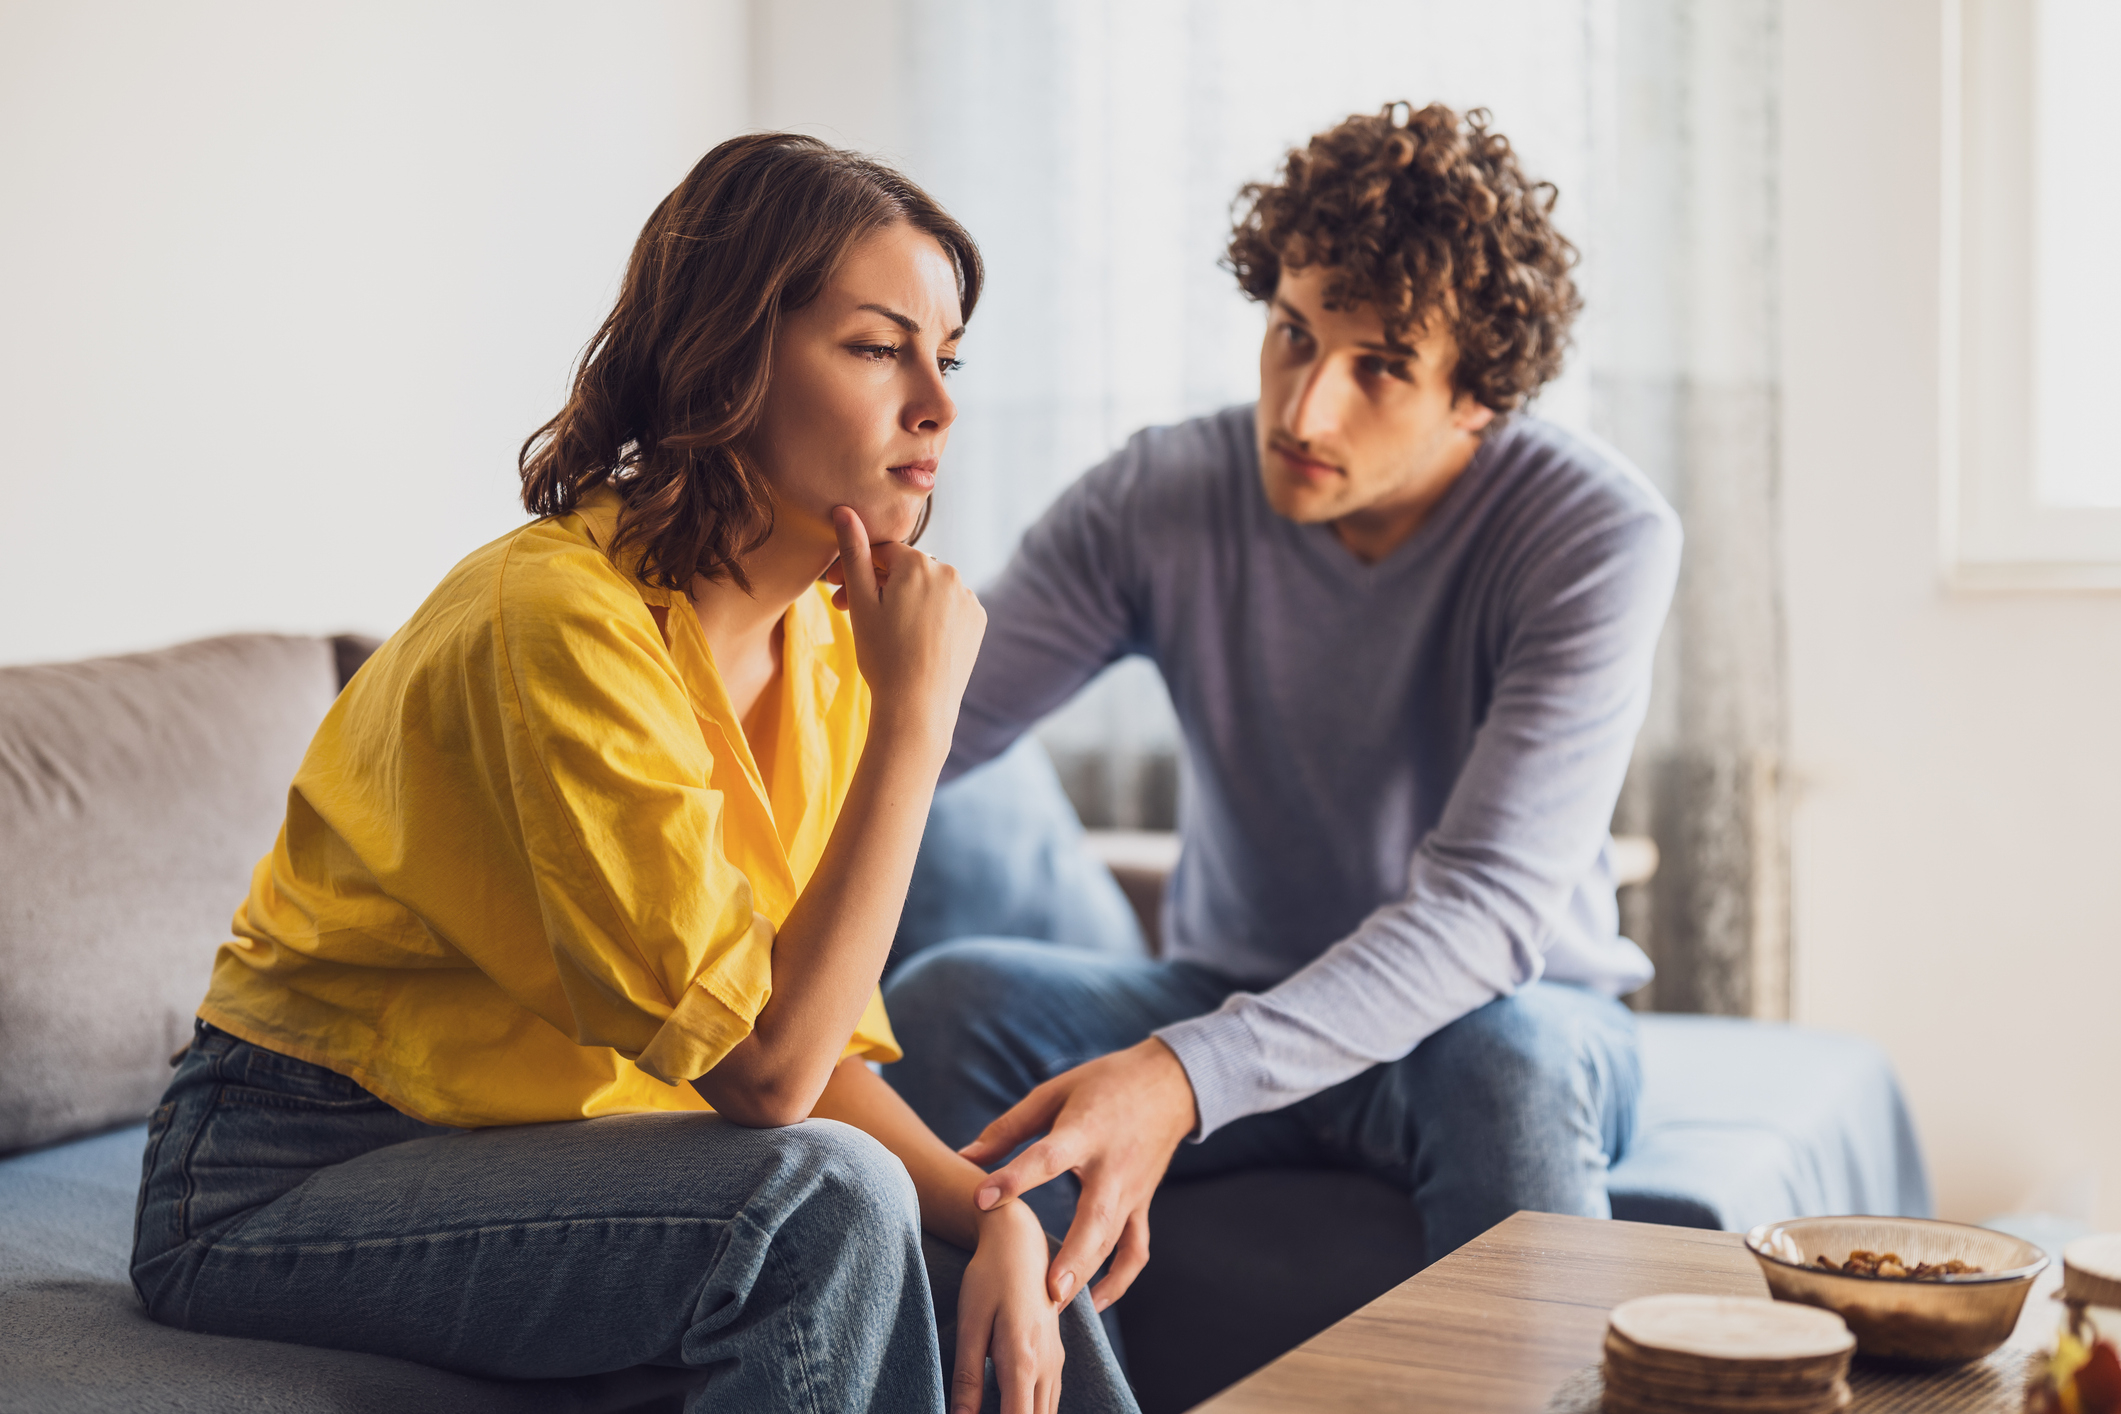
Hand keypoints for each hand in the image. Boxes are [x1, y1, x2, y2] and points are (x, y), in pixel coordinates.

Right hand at [827, 505, 985, 737]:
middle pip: (906, 570)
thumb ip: (853, 553)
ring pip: (928, 589)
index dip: (855, 569)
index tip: (836, 592)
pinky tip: (913, 638)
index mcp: (919, 563)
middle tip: (850, 613)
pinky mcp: (978, 621)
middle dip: (878, 586)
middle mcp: (950, 572)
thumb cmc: (882, 655)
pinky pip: (949, 608)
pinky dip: (931, 616)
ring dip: (905, 600)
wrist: (918, 706)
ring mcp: (968, 597)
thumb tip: (844, 510)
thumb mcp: (861, 602)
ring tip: (885, 630)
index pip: (881, 553)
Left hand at [956, 1200, 1064, 1413]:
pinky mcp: (1055, 1355)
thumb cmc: (990, 1278)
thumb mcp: (970, 1325)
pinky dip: (1032, 1411)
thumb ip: (967, 1378)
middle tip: (981, 1413)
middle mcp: (1047, 1367)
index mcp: (1023, 1362)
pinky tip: (1010, 1406)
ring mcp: (1056, 1361)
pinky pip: (1049, 1399)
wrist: (1020, 1243)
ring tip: (995, 1409)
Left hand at [961, 1038, 1197, 1311]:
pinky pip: (1135, 1250)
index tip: (981, 1199)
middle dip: (1075, 1255)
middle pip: (1096, 1216)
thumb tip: (965, 1158)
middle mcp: (1113, 1166)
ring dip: (1088, 1275)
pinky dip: (1118, 1281)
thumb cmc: (1103, 1083)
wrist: (1168, 1084)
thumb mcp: (1055, 1092)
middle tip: (1049, 1291)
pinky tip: (1093, 1304)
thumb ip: (1009, 1128)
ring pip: (1115, 1240)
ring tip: (1057, 1308)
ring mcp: (1133, 1190)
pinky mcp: (1143, 1205)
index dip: (1015, 1178)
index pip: (1049, 1157)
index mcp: (1086, 1130)